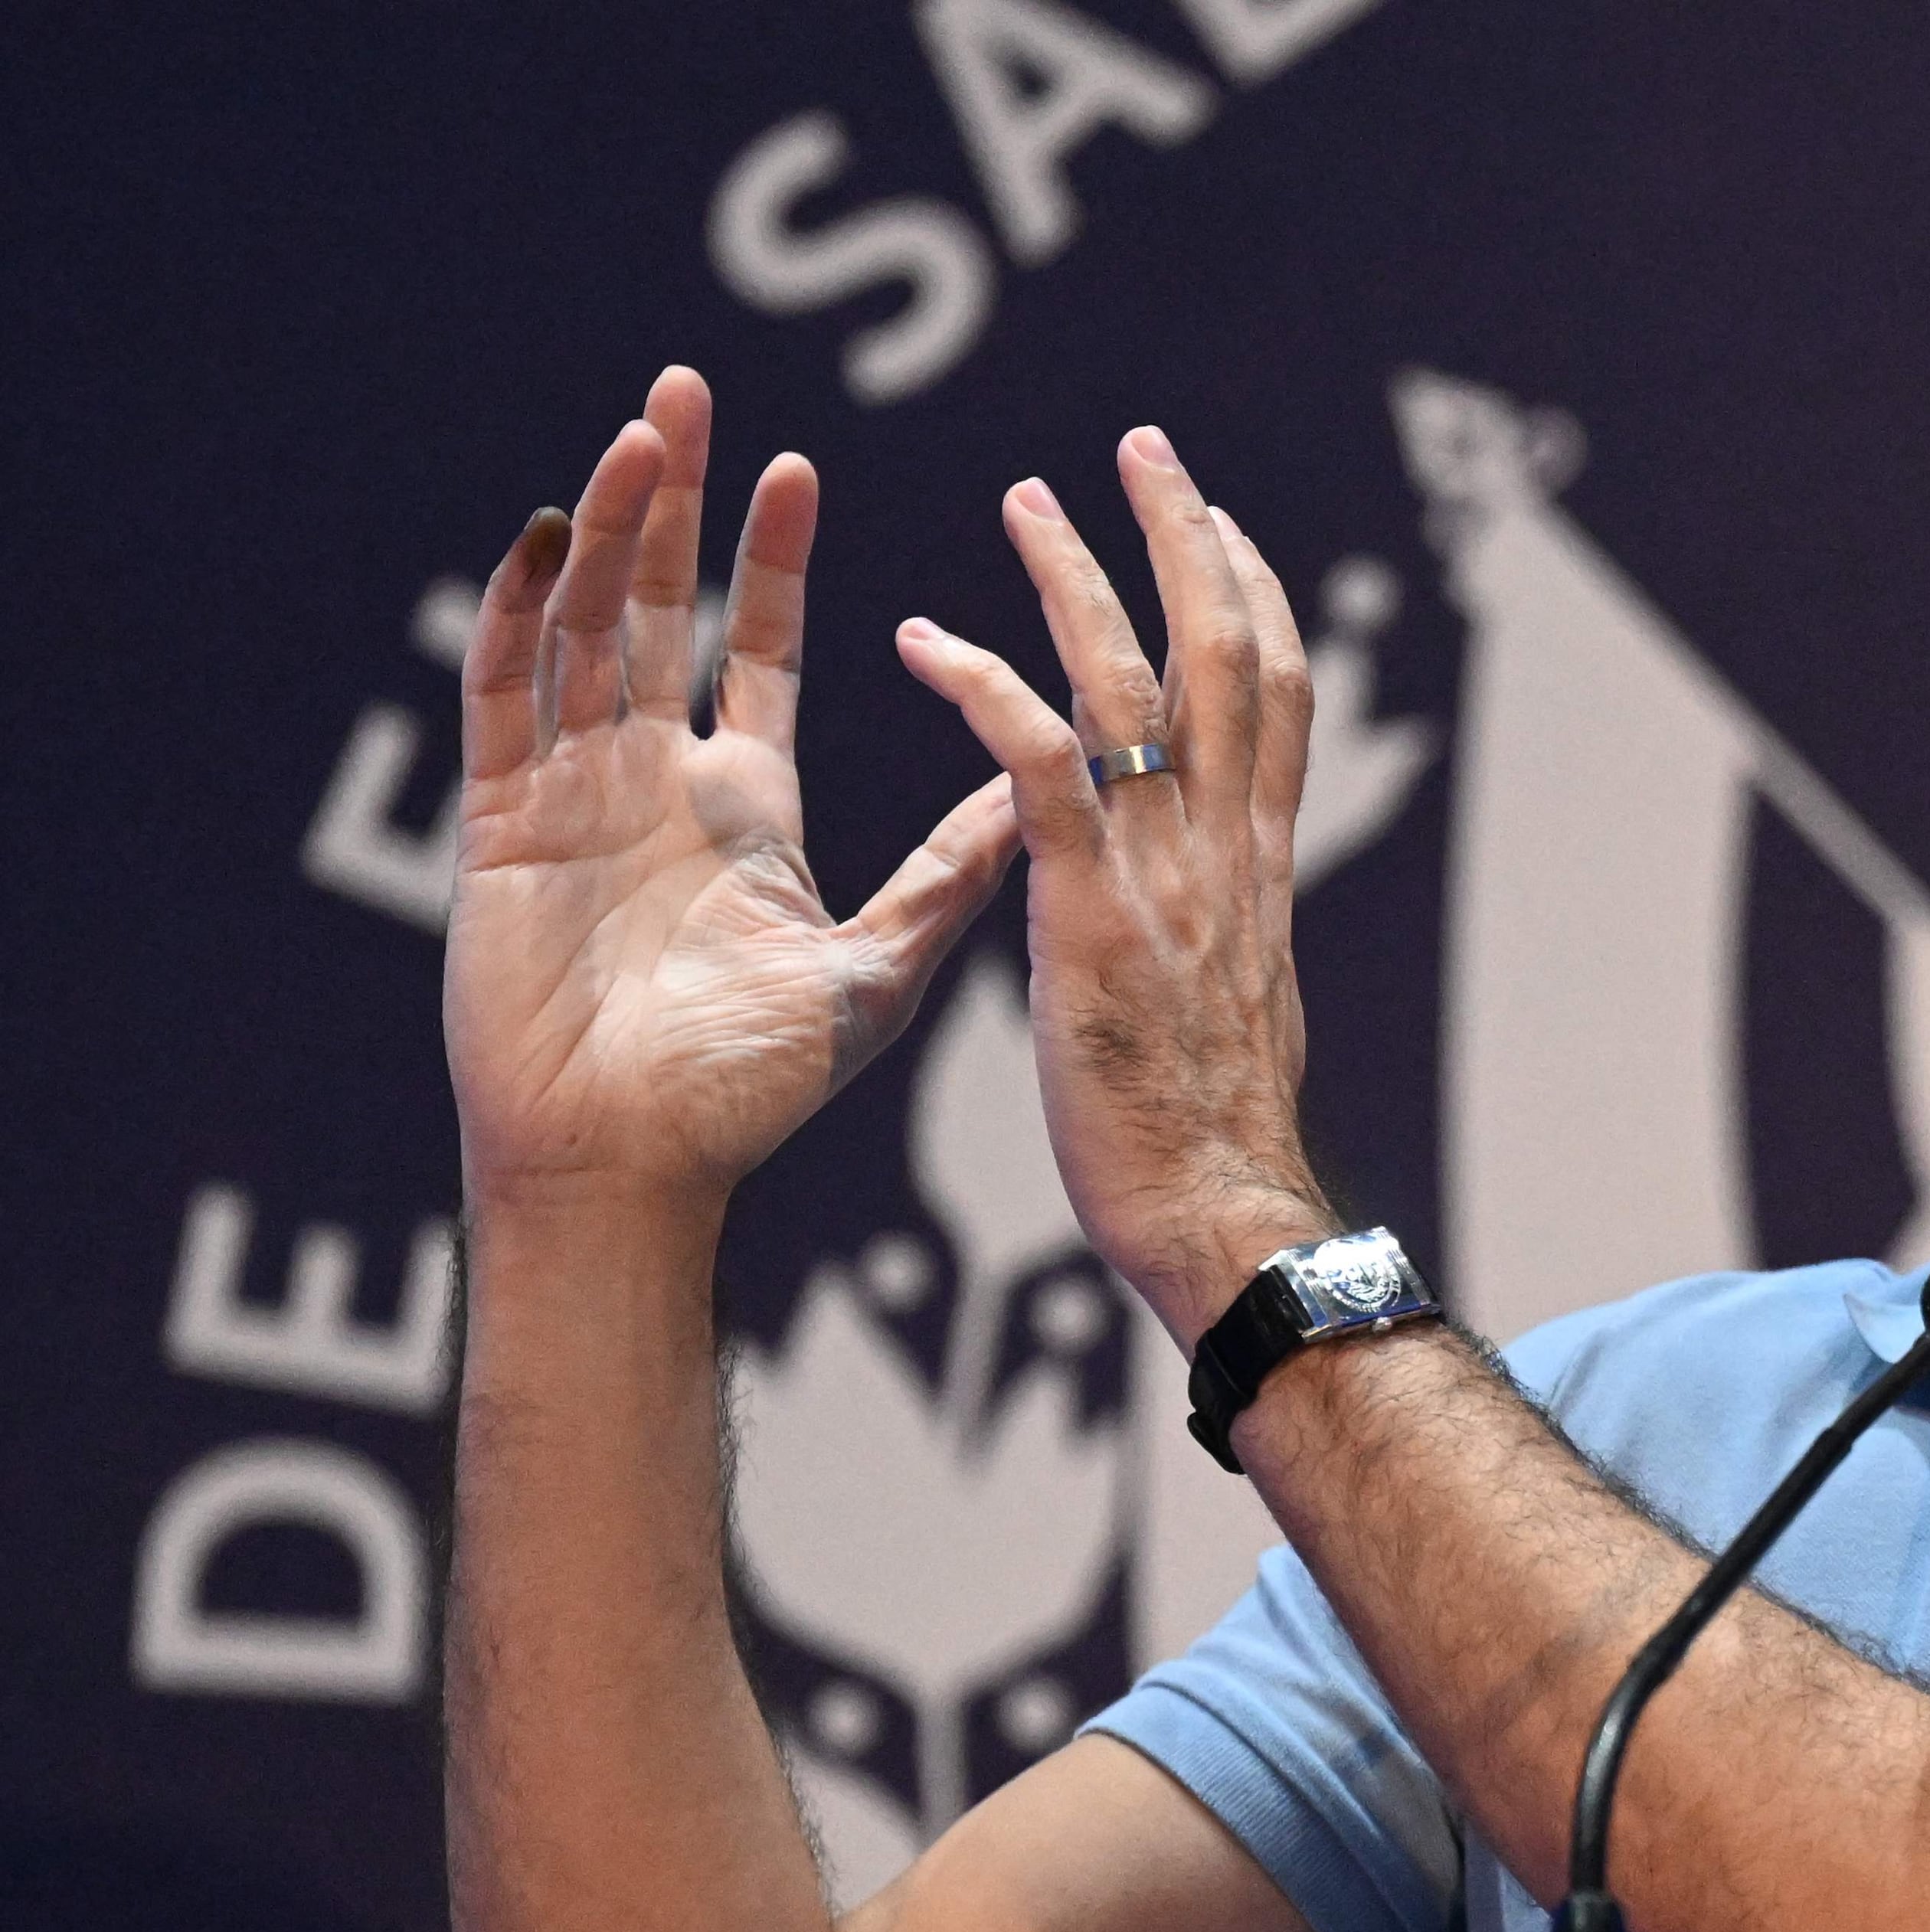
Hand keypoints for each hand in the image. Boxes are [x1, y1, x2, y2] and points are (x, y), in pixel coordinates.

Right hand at [446, 366, 1022, 1212]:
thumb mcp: (882, 968)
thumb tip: (1054, 791)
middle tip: (689, 389)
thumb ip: (959, 872)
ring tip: (643, 429)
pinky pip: (504, 696)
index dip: (769, 560)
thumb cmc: (753, 1091)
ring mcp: (570, 794)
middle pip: (661, 610)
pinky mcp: (498, 824)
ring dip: (608, 527)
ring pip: (583, 627)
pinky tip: (548, 533)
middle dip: (675, 502)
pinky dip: (520, 612)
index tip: (794, 467)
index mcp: (742, 808)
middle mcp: (654, 783)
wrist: (638, 1169)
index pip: (758, 651)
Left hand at [895, 426, 1328, 1341]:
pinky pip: (1037, 766)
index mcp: (1257, 869)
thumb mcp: (1234, 1015)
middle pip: (1226, 653)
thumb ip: (1224, 941)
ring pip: (1135, 683)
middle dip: (1189, 539)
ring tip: (1029, 498)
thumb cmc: (1213, 1146)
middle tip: (1144, 451)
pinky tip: (921, 637)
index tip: (1219, 527)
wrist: (1225, 1218)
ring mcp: (1165, 875)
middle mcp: (1226, 849)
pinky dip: (982, 688)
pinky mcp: (1092, 911)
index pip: (1272, 698)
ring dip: (1079, 577)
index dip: (1250, 600)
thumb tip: (1222, 921)